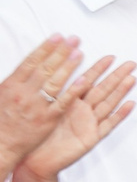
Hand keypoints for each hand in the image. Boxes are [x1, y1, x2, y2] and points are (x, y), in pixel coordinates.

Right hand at [0, 37, 80, 174]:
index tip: (57, 37)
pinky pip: (64, 102)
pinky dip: (74, 90)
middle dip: (61, 52)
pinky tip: (84, 79)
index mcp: (11, 85)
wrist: (0, 145)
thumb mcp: (0, 95)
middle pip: (45, 68)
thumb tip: (26, 66)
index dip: (46, 48)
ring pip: (55, 82)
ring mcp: (37, 106)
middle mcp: (24, 93)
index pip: (31, 61)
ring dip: (69, 66)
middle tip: (73, 40)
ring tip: (79, 53)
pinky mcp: (48, 119)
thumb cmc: (0, 120)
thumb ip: (15, 80)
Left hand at [21, 56, 136, 180]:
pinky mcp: (92, 137)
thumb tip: (59, 71)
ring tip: (132, 79)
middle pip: (103, 89)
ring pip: (108, 103)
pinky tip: (130, 104)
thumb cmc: (37, 135)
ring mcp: (89, 124)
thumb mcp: (45, 109)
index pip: (88, 81)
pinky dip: (120, 115)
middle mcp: (82, 111)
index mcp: (70, 102)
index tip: (109, 57)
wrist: (35, 159)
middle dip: (117, 76)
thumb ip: (57, 93)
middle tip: (130, 64)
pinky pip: (108, 124)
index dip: (99, 69)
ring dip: (121, 91)